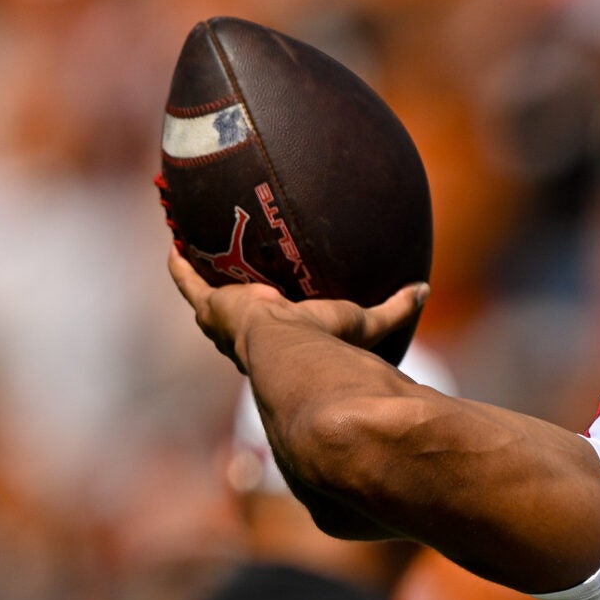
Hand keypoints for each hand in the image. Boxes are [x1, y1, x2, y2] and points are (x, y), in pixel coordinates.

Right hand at [167, 248, 425, 369]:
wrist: (290, 354)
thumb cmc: (327, 346)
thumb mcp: (363, 323)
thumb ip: (395, 310)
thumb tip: (424, 290)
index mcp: (281, 347)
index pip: (275, 337)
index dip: (272, 323)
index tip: (273, 309)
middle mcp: (249, 339)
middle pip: (237, 317)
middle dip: (232, 300)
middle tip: (230, 277)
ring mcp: (227, 323)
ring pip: (208, 297)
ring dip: (202, 278)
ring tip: (194, 254)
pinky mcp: (212, 308)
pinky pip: (190, 284)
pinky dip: (181, 267)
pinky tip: (174, 245)